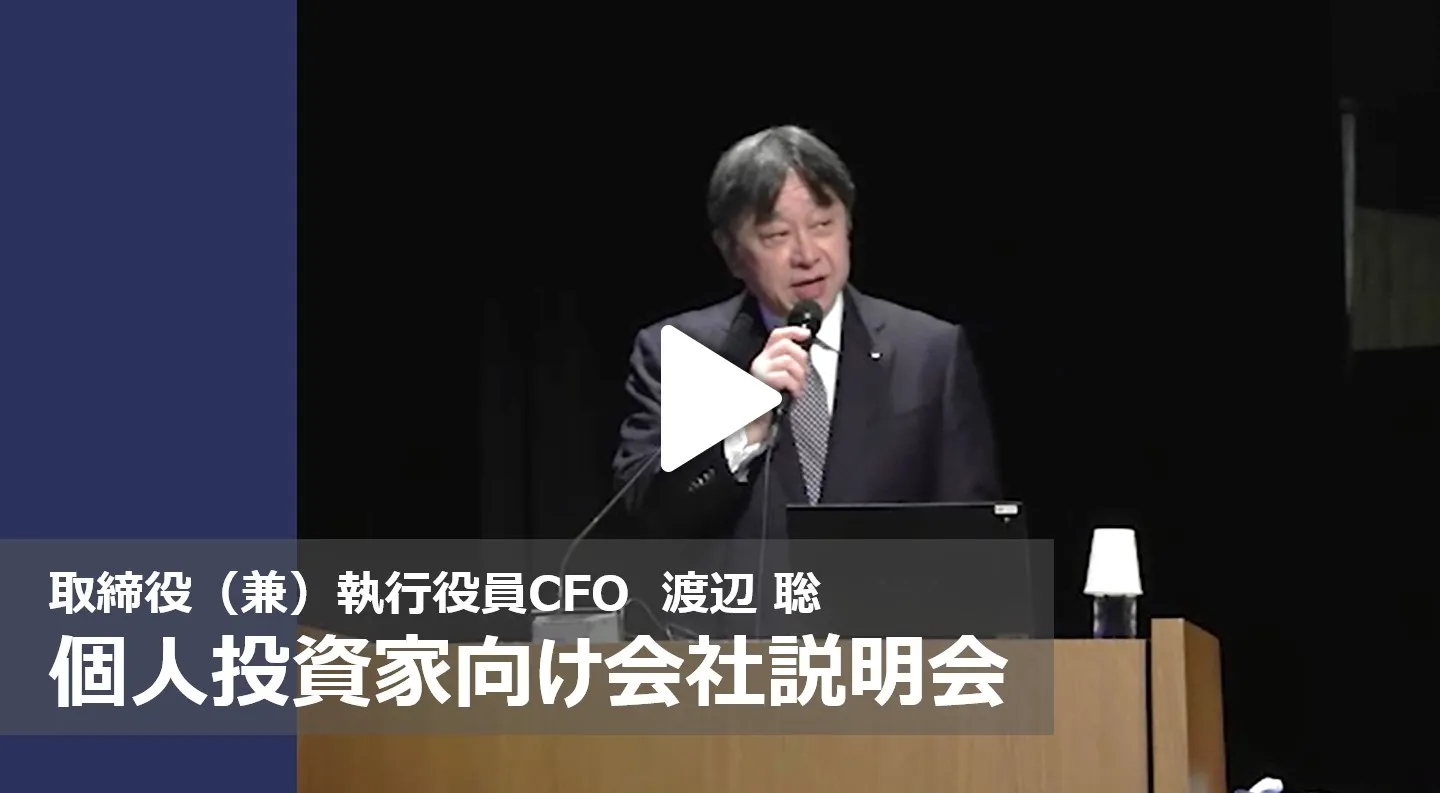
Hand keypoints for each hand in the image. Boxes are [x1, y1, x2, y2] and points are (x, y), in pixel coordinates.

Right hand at [742, 325, 810, 443]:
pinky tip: (795, 392)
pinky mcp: (763, 382)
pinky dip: (795, 385)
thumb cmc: (772, 400)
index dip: (793, 331)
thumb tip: (804, 355)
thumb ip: (789, 363)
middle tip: (803, 374)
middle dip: (801, 358)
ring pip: (788, 360)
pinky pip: (785, 376)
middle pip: (786, 345)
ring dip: (799, 375)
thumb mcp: (781, 377)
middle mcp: (761, 361)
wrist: (758, 419)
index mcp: (765, 357)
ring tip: (798, 386)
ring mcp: (761, 370)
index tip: (806, 334)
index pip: (777, 335)